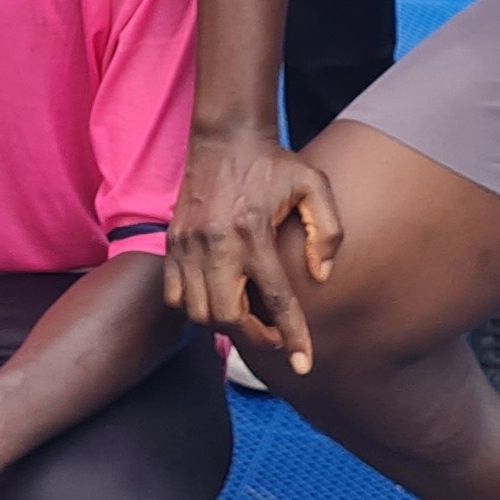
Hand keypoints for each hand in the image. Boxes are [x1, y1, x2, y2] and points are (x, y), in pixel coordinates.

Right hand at [162, 129, 341, 362]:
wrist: (224, 135)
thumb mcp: (315, 186)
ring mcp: (188, 243)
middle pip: (227, 316)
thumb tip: (321, 276)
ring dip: (223, 323)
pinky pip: (174, 294)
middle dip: (254, 337)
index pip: (276, 300)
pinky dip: (194, 307)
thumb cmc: (274, 163)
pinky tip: (216, 298)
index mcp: (253, 231)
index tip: (304, 365)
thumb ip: (327, 232)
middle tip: (274, 336)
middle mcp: (216, 242)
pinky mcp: (172, 241)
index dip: (293, 337)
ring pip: (196, 311)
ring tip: (245, 317)